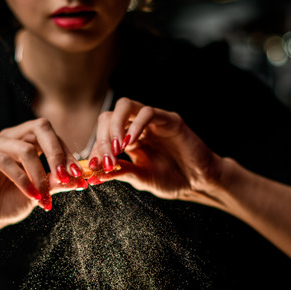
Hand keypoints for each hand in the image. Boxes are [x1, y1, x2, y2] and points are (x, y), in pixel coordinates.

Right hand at [0, 118, 86, 228]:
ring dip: (39, 174)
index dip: (66, 152)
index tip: (78, 174)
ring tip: (43, 196)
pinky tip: (30, 194)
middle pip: (40, 127)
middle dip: (57, 153)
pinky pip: (4, 161)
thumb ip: (57, 182)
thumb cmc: (10, 201)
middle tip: (66, 176)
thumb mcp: (40, 192)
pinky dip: (21, 179)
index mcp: (25, 139)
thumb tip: (80, 179)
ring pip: (24, 148)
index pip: (51, 134)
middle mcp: (9, 136)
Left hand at [86, 98, 220, 200]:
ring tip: (115, 148)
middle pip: (109, 116)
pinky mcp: (168, 120)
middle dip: (102, 138)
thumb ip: (120, 172)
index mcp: (128, 140)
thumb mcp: (141, 178)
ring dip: (115, 126)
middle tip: (105, 159)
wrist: (198, 182)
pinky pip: (147, 113)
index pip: (103, 134)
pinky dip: (136, 125)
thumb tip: (94, 175)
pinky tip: (131, 143)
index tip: (93, 166)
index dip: (95, 148)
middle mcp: (137, 127)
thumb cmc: (172, 180)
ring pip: (125, 106)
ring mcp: (152, 121)